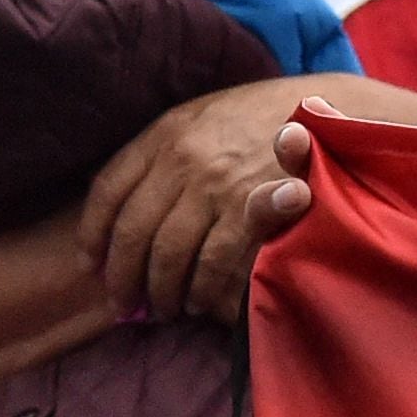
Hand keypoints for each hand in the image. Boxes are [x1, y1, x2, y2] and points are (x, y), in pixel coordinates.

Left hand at [80, 87, 321, 326]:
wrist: (326, 107)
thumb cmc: (265, 115)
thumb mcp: (205, 116)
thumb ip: (167, 150)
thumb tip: (132, 195)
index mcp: (164, 133)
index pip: (108, 189)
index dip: (93, 233)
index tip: (91, 263)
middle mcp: (182, 159)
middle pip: (133, 231)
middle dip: (123, 277)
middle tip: (124, 303)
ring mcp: (216, 185)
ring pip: (168, 253)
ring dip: (161, 290)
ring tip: (163, 309)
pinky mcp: (250, 209)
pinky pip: (211, 261)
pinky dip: (200, 288)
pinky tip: (198, 302)